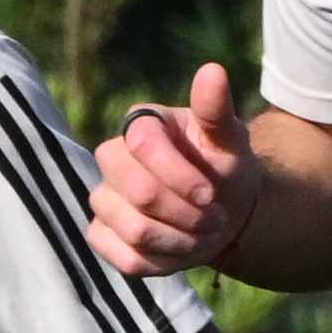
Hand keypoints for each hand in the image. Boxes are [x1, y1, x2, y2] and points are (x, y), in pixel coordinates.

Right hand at [92, 63, 258, 278]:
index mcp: (141, 124)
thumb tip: (213, 71)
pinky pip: (123, 257)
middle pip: (139, 193)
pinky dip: (161, 261)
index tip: (211, 194)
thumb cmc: (223, 167)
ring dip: (180, 240)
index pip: (144, 145)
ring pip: (133, 229)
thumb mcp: (230, 140)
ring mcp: (103, 197)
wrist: (223, 210)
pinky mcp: (101, 233)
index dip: (181, 177)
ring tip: (202, 233)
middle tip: (215, 218)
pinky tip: (179, 248)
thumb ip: (216, 110)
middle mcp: (112, 156)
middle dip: (187, 214)